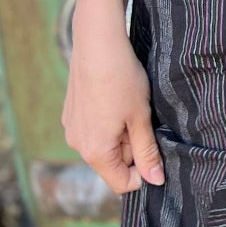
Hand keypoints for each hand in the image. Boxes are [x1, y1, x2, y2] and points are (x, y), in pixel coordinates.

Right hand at [61, 15, 164, 194]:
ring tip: (129, 108)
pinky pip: (93, 131)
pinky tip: (115, 100)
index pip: (122, 183)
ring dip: (121, 135)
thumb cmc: (122, 80)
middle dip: (132, 150)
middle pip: (113, 165)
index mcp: (95, 152)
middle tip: (142, 121)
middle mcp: (77, 145)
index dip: (144, 172)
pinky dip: (108, 123)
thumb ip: (147, 152)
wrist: (97, 43)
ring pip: (104, 146)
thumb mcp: (141, 118)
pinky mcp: (70, 114)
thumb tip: (155, 180)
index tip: (155, 149)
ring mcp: (71, 129)